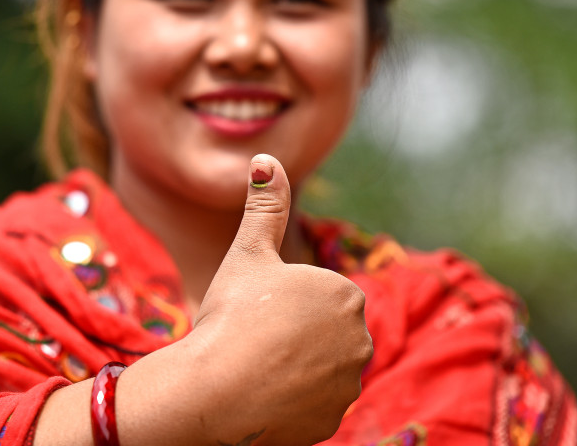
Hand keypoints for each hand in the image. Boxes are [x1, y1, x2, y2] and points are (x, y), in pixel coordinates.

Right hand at [189, 154, 371, 444]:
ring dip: (293, 368)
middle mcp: (360, 340)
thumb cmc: (233, 315)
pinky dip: (291, 401)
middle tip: (255, 339)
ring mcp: (348, 385)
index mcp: (345, 294)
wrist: (216, 391)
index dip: (280, 302)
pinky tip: (263, 396)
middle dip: (292, 335)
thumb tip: (266, 157)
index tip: (258, 311)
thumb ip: (265, 205)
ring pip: (317, 369)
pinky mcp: (333, 422)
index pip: (314, 295)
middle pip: (319, 332)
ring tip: (257, 368)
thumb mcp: (248, 253)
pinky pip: (312, 404)